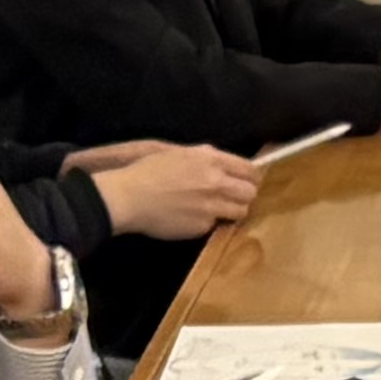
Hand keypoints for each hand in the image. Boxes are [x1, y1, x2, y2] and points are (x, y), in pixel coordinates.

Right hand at [79, 140, 258, 241]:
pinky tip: (191, 216)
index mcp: (211, 160)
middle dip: (245, 195)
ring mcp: (211, 207)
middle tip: (233, 197)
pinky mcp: (202, 227)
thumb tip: (222, 161)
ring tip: (216, 208)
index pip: (250, 170)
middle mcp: (216, 183)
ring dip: (232, 211)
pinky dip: (208, 222)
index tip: (246, 181)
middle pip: (251, 193)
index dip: (251, 177)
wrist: (129, 197)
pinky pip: (215, 225)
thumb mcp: (178, 152)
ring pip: (240, 212)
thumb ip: (205, 156)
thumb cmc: (148, 170)